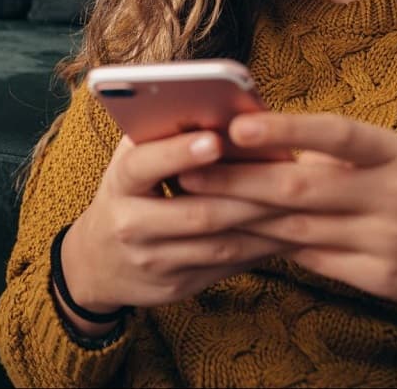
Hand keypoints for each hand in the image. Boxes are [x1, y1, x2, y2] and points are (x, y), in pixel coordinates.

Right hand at [59, 131, 292, 333]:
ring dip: (264, 224)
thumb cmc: (126, 195)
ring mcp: (154, 262)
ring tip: (300, 201)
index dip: (178, 153)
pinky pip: (227, 267)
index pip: (143, 166)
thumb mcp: (130, 163)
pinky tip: (289, 231)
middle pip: (196, 212)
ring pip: (220, 245)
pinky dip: (261, 248)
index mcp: (118, 184)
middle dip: (246, 192)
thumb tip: (216, 109)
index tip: (215, 139)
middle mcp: (130, 226)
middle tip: (287, 172)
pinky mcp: (178, 286)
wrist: (96, 264)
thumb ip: (160, 137)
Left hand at [176, 113, 396, 310]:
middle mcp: (392, 195)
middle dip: (238, 180)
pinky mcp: (381, 280)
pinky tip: (236, 237)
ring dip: (242, 216)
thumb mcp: (394, 155)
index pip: (336, 134)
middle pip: (302, 188)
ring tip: (196, 203)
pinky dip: (273, 247)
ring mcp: (387, 241)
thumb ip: (335, 153)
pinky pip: (313, 261)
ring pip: (298, 229)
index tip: (238, 125)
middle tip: (186, 170)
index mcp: (395, 153)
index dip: (287, 129)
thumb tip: (260, 143)